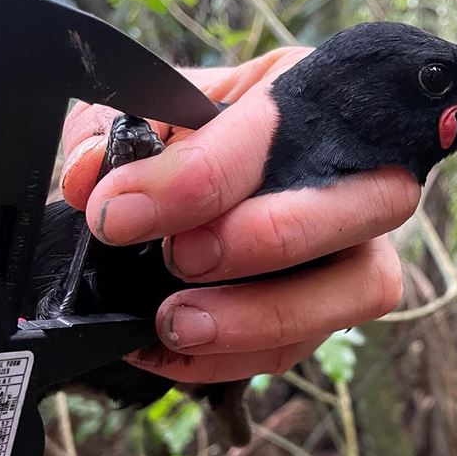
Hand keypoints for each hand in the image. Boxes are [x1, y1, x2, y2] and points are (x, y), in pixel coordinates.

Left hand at [58, 48, 418, 382]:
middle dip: (258, 240)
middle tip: (176, 259)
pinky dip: (240, 357)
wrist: (233, 171)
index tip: (119, 212)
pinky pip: (310, 343)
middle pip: (351, 206)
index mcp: (310, 98)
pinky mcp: (347, 300)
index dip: (196, 178)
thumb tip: (90, 178)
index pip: (274, 131)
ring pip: (361, 287)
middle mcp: (361, 168)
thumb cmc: (204, 135)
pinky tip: (176, 350)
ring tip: (179, 324)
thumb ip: (114, 131)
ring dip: (264, 316)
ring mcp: (366, 241)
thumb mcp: (155, 113)